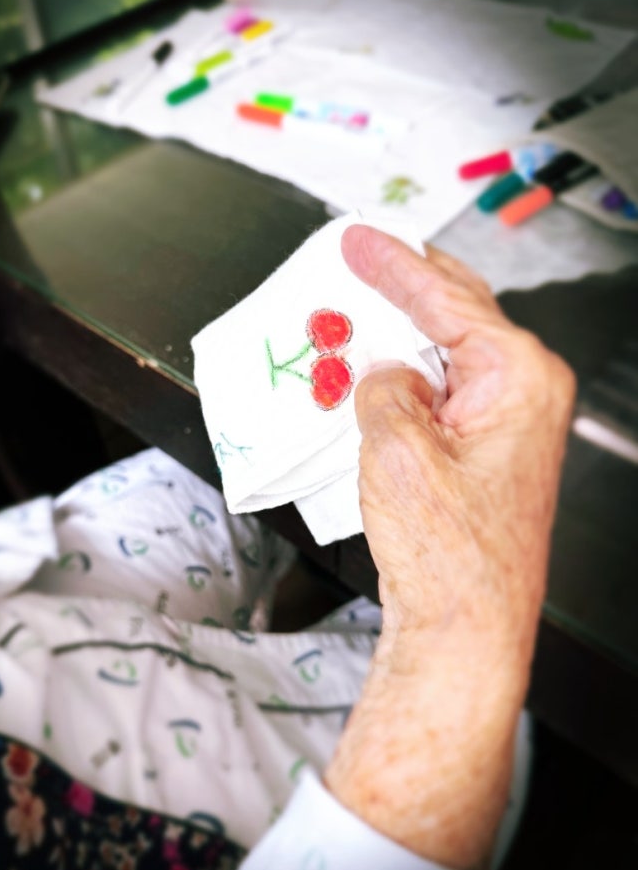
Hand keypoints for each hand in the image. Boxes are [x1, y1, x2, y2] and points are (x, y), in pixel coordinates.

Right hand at [324, 226, 574, 869]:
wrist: (463, 631)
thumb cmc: (450, 557)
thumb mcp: (397, 451)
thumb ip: (383, 388)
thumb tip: (384, 373)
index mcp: (518, 379)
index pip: (448, 300)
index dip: (394, 266)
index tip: (359, 239)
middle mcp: (522, 395)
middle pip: (455, 318)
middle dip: (400, 293)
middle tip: (355, 264)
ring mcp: (505, 425)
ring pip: (442, 358)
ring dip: (394, 343)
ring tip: (347, 326)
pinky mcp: (483, 453)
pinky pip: (437, 397)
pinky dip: (398, 385)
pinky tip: (365, 384)